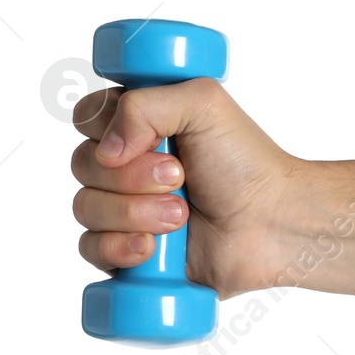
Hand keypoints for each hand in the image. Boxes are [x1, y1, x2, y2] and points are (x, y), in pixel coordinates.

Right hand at [69, 78, 299, 297]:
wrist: (273, 225)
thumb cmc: (246, 164)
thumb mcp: (204, 104)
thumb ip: (144, 103)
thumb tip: (106, 148)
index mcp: (140, 125)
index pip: (86, 118)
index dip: (108, 129)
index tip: (154, 141)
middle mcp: (127, 166)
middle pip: (81, 164)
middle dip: (131, 175)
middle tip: (180, 178)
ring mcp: (126, 210)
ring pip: (84, 208)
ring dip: (133, 212)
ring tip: (181, 216)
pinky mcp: (130, 251)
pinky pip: (91, 249)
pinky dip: (119, 247)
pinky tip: (152, 248)